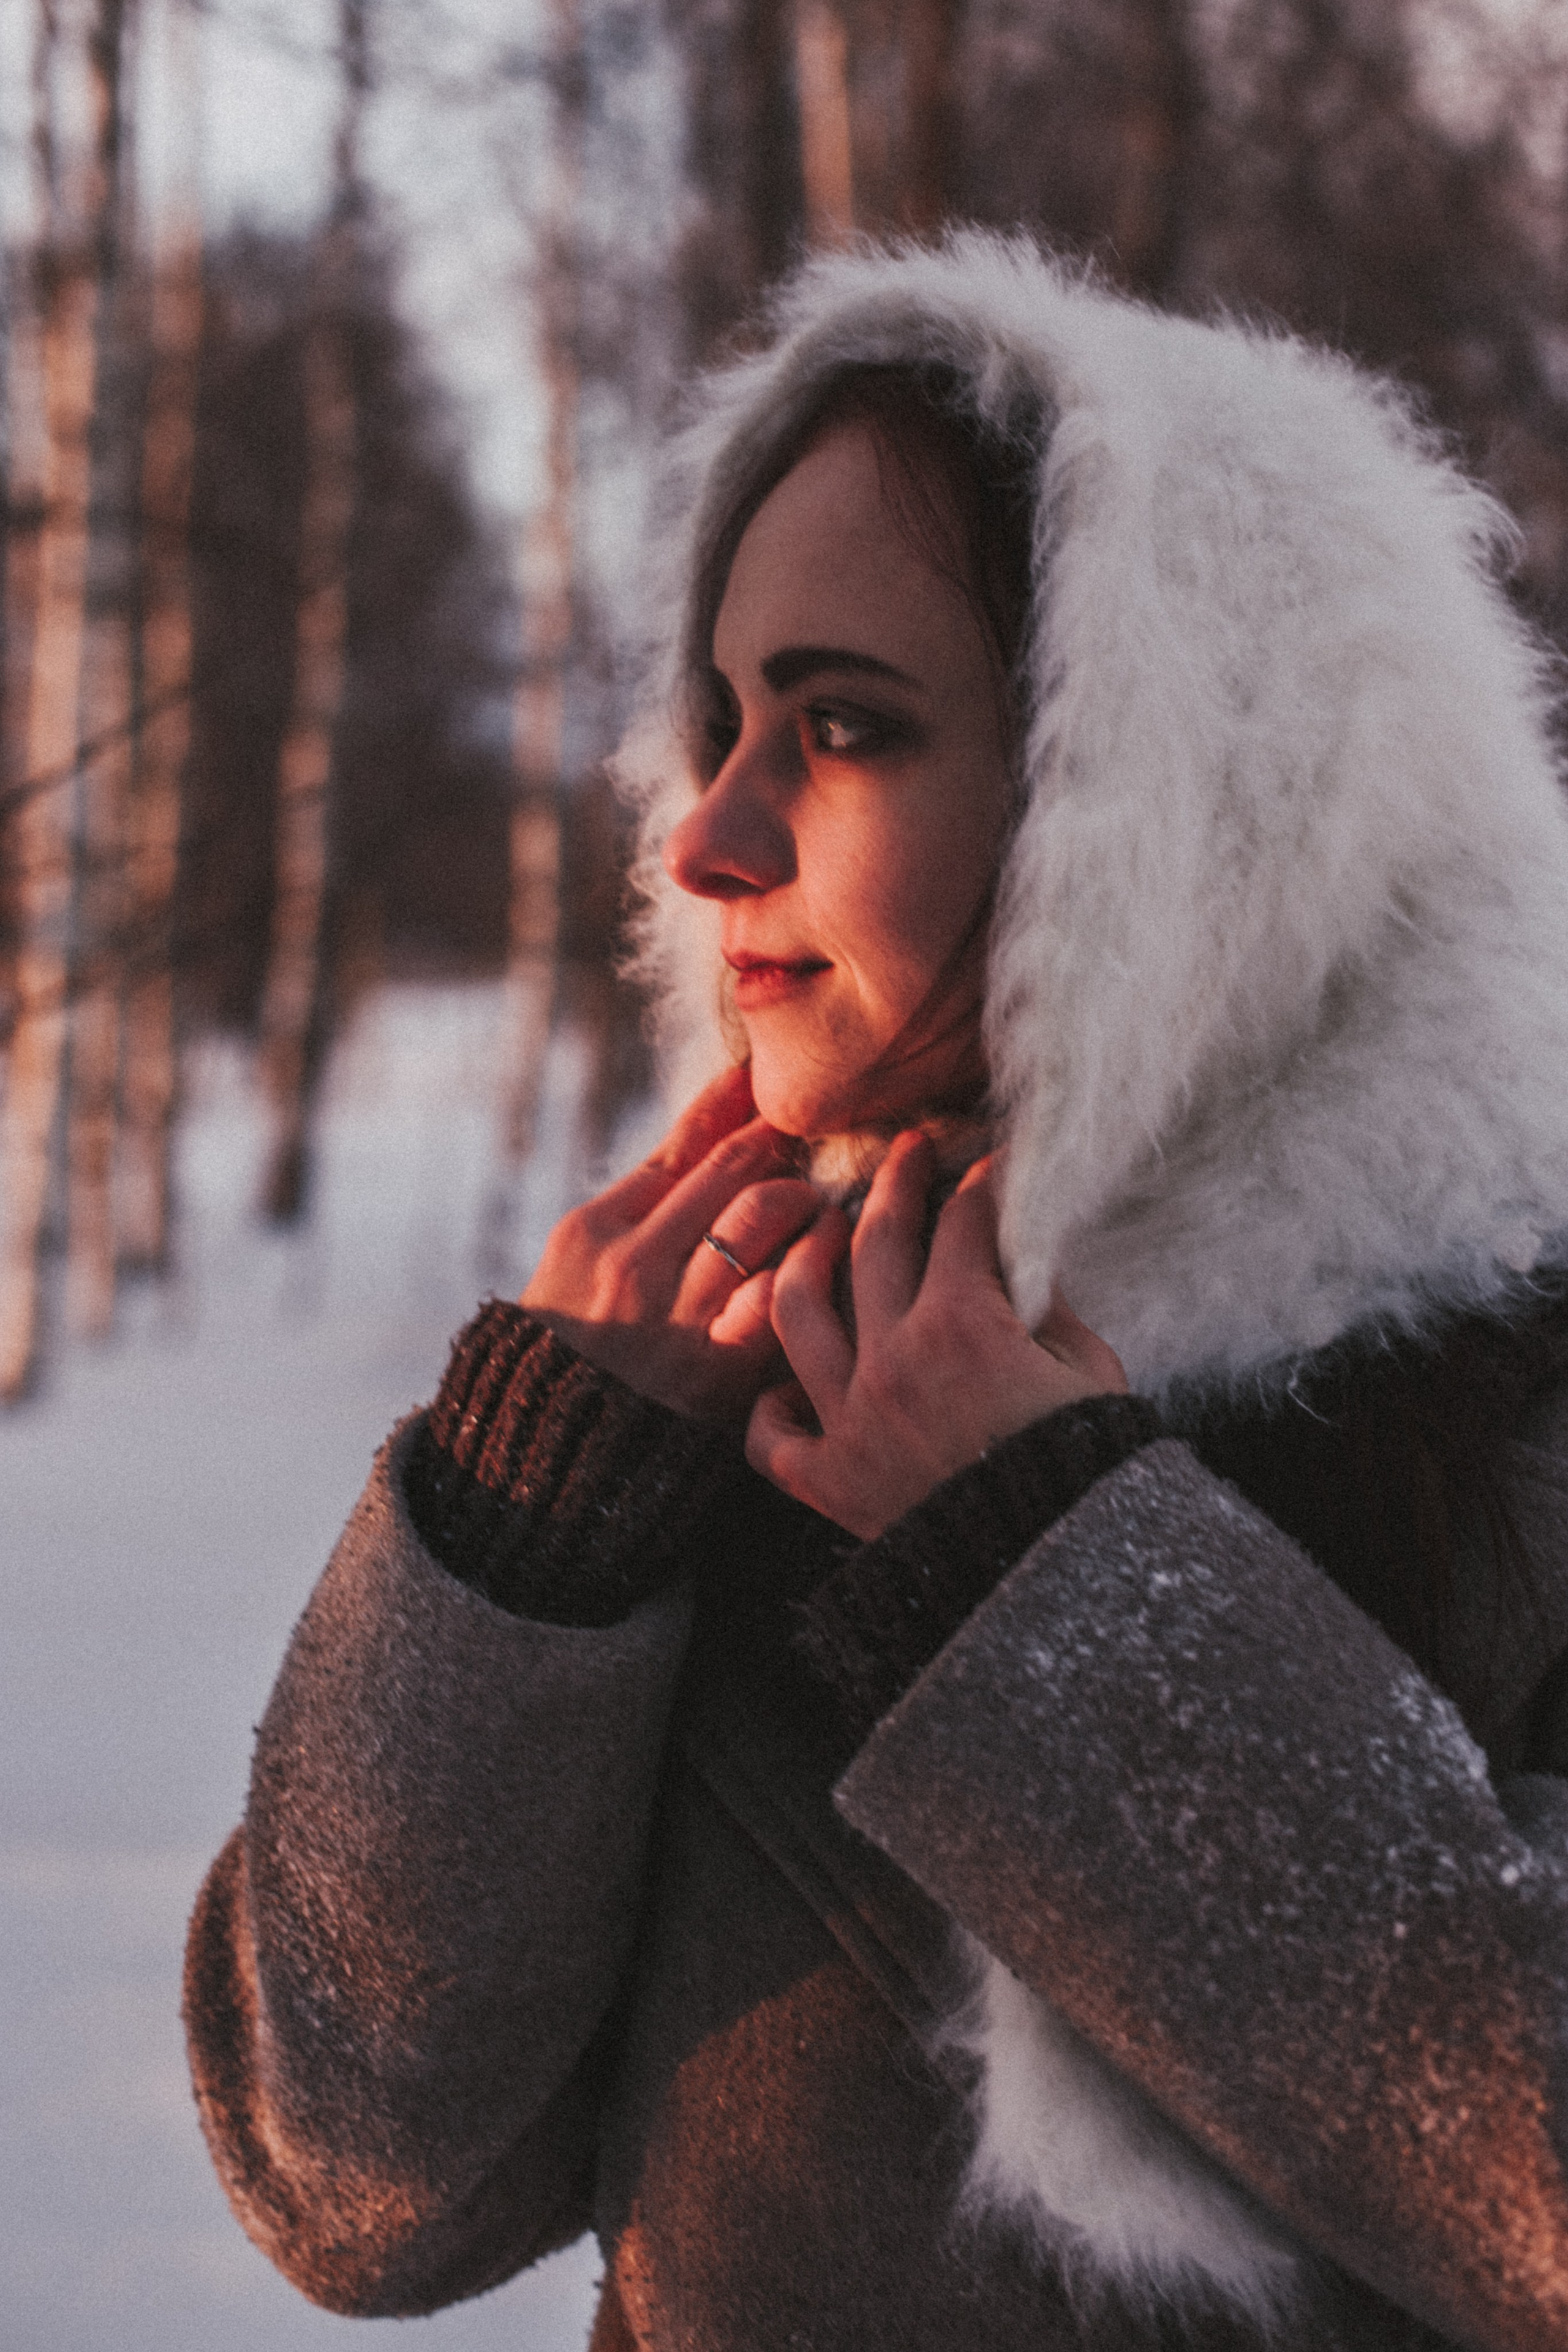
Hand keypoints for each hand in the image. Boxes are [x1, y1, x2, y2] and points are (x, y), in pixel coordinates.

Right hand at [521, 1065, 823, 1422]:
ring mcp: (674, 1317)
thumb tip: (718, 1111)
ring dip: (805, 1199)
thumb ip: (645, 1193)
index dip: (736, 1106)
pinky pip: (778, 1297)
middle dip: (781, 1145)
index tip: (765, 1086)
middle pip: (732, 1168)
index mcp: (594, 1228)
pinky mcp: (716, 1371)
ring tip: (820, 1208)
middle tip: (810, 1144)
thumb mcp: (583, 1258)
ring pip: (762, 1214)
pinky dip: (806, 1270)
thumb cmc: (576, 1344)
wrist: (550, 1453)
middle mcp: (633, 1264)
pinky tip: (822, 1269)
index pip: (684, 1143)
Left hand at [746, 1133, 1127, 1538]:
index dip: (978, 1184)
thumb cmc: (1090, 1465)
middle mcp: (893, 1358)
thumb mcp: (1087, 1367)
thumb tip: (1020, 1257)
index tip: (984, 1164)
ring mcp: (851, 1419)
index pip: (961, 1222)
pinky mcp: (831, 1483)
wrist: (1060, 1572)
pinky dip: (771, 1408)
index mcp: (962, 1322)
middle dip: (893, 1183)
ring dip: (805, 1259)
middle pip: (874, 1242)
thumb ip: (1045, 1302)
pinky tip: (788, 1385)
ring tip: (822, 1234)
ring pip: (794, 1312)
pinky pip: (771, 1438)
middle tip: (905, 1153)